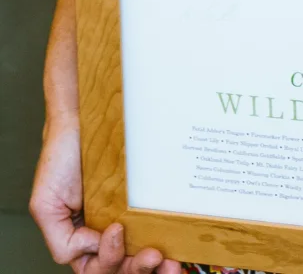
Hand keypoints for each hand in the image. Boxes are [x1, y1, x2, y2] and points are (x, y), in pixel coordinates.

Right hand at [30, 119, 180, 272]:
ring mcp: (129, 216)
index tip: (116, 229)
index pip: (98, 267)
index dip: (110, 259)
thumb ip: (60, 238)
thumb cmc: (62, 159)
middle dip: (138, 268)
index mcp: (84, 238)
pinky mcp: (146, 199)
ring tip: (170, 261)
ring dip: (156, 264)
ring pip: (143, 254)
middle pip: (124, 266)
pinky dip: (168, 239)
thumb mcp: (46, 205)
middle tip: (153, 256)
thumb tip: (91, 248)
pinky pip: (160, 225)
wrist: (82, 120)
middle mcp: (107, 231)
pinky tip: (177, 243)